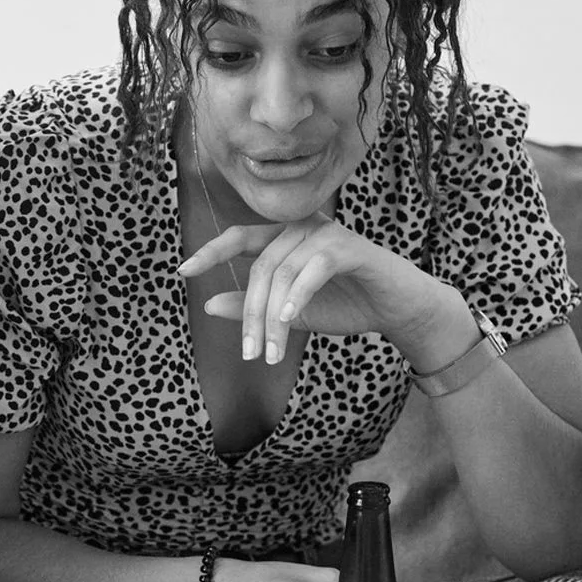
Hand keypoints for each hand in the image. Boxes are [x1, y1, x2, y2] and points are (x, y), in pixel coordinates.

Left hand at [179, 214, 461, 368]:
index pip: (240, 238)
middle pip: (259, 267)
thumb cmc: (346, 305)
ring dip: (272, 318)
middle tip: (249, 353)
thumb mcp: (290, 313)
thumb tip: (207, 305)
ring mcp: (328, 233)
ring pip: (282, 272)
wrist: (399, 310)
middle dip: (250, 315)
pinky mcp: (351, 247)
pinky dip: (297, 295)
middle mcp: (303, 228)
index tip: (182, 272)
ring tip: (271, 354)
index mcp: (286, 238)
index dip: (210, 252)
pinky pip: (313, 268)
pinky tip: (288, 321)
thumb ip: (252, 307)